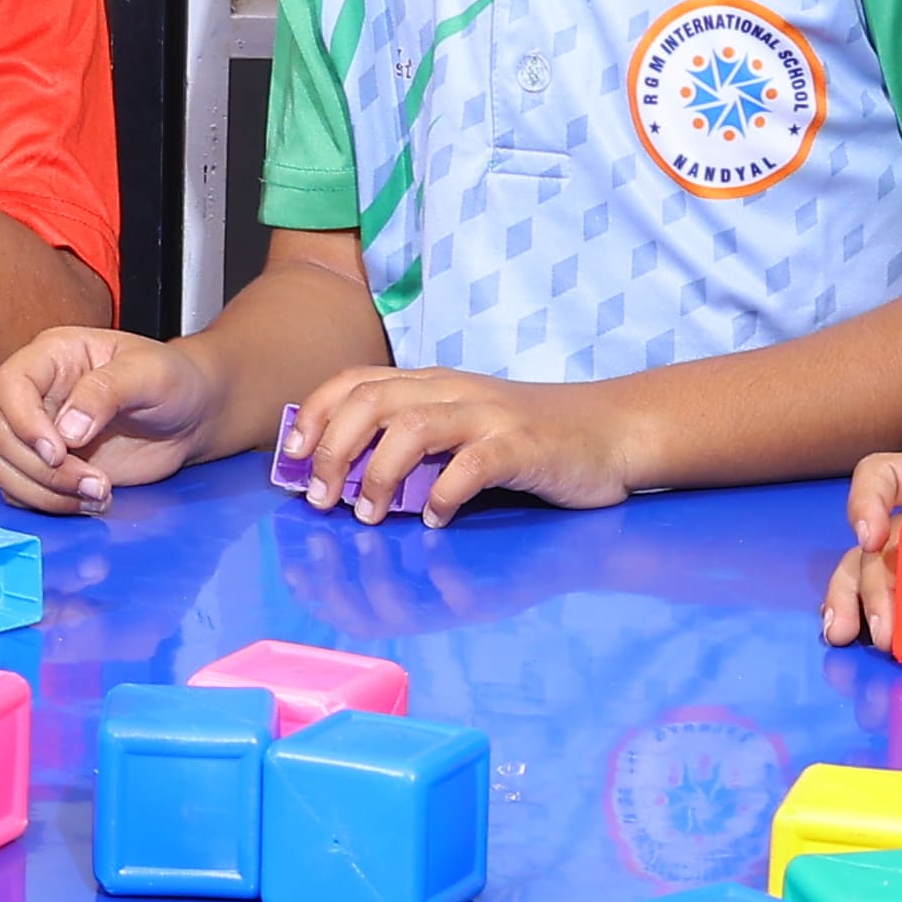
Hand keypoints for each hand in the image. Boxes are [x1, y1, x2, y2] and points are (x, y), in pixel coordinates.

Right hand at [0, 323, 211, 515]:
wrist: (191, 416)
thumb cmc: (173, 381)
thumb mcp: (149, 373)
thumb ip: (106, 391)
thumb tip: (67, 430)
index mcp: (54, 357)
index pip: (9, 383)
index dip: (23, 420)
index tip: (59, 450)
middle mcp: (38, 395)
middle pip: (4, 435)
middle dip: (45, 469)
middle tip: (96, 481)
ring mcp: (41, 433)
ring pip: (6, 468)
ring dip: (46, 492)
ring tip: (100, 494)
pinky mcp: (50, 467)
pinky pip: (23, 492)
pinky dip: (52, 505)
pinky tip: (93, 502)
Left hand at [277, 361, 627, 521]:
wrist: (612, 431)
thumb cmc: (530, 441)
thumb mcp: (463, 430)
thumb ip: (412, 444)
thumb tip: (345, 482)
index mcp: (433, 384)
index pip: (356, 381)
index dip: (315, 415)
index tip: (289, 458)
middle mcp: (454, 391)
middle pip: (372, 401)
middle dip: (333, 449)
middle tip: (320, 499)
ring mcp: (489, 416)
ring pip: (413, 427)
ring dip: (378, 474)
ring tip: (369, 516)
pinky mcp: (522, 446)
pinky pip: (472, 466)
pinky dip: (444, 494)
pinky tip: (435, 520)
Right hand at [816, 441, 901, 642]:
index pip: (888, 477)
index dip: (868, 500)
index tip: (871, 538)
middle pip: (873, 544)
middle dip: (865, 583)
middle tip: (884, 624)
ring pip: (870, 580)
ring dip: (854, 606)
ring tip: (846, 635)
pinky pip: (899, 614)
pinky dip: (875, 627)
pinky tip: (861, 642)